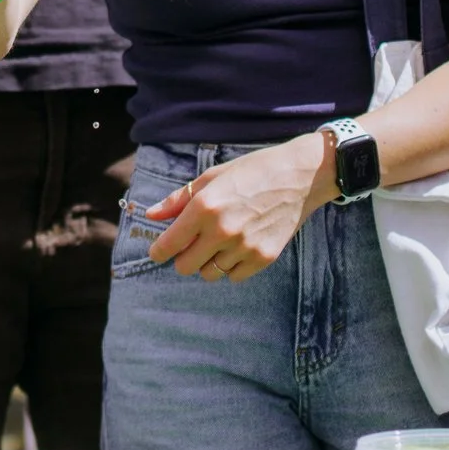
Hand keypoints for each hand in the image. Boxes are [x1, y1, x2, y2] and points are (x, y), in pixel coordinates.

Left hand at [143, 136, 330, 281]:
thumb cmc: (251, 172)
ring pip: (209, 274)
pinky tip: (238, 247)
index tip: (159, 251)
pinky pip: (234, 277)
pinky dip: (231, 267)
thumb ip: (178, 199)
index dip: (158, 251)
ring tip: (219, 242)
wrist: (298, 176)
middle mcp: (222, 230)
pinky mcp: (263, 257)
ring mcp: (244, 247)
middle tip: (191, 245)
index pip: (168, 245)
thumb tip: (150, 215)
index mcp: (204, 207)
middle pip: (185, 267)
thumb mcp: (211, 177)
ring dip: (208, 262)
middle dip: (183, 258)